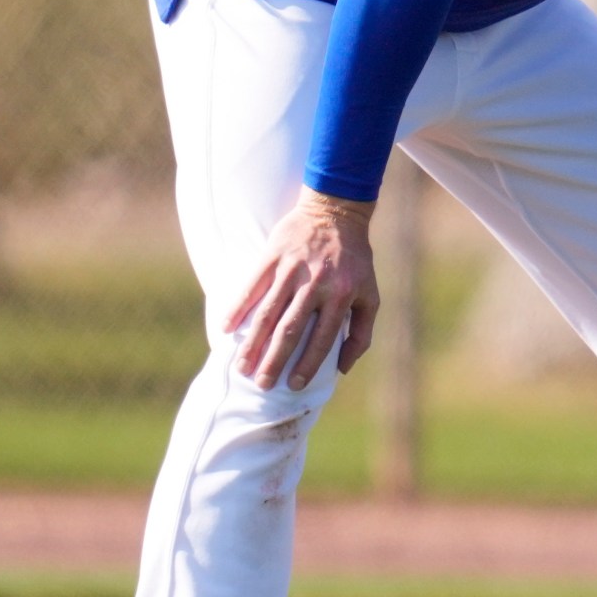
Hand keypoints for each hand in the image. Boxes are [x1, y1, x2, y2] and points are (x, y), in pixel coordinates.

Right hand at [224, 188, 379, 390]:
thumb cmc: (355, 261)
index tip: (295, 385)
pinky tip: (226, 329)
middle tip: (261, 384)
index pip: (323, 337)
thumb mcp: (370, 294)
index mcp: (340, 295)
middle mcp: (315, 284)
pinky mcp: (273, 255)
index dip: (308, 363)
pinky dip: (237, 307)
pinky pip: (252, 286)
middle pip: (290, 329)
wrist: (336, 212)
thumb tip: (342, 367)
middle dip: (274, 360)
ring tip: (241, 367)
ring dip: (252, 342)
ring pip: (268, 312)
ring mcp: (292, 269)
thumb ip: (361, 332)